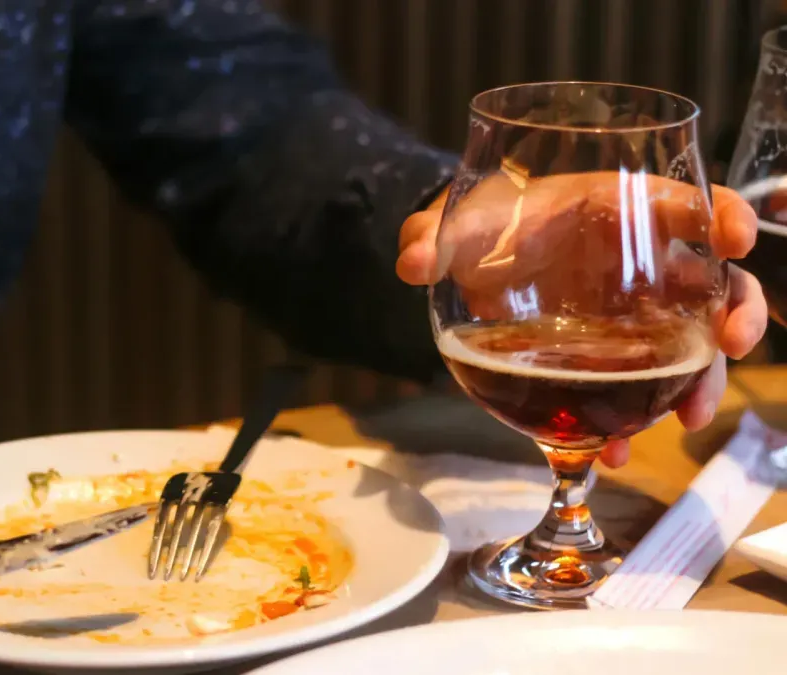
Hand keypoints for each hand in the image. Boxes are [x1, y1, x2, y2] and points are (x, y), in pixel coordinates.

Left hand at [397, 174, 767, 468]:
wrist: (473, 261)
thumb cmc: (483, 227)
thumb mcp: (456, 225)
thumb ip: (433, 235)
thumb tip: (412, 260)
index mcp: (614, 209)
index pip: (683, 200)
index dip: (719, 213)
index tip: (736, 236)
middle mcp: (640, 261)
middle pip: (714, 280)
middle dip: (736, 311)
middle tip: (730, 343)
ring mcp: (634, 310)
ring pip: (692, 342)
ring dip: (701, 380)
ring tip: (689, 419)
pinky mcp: (615, 353)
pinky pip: (641, 386)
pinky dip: (634, 419)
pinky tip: (610, 449)